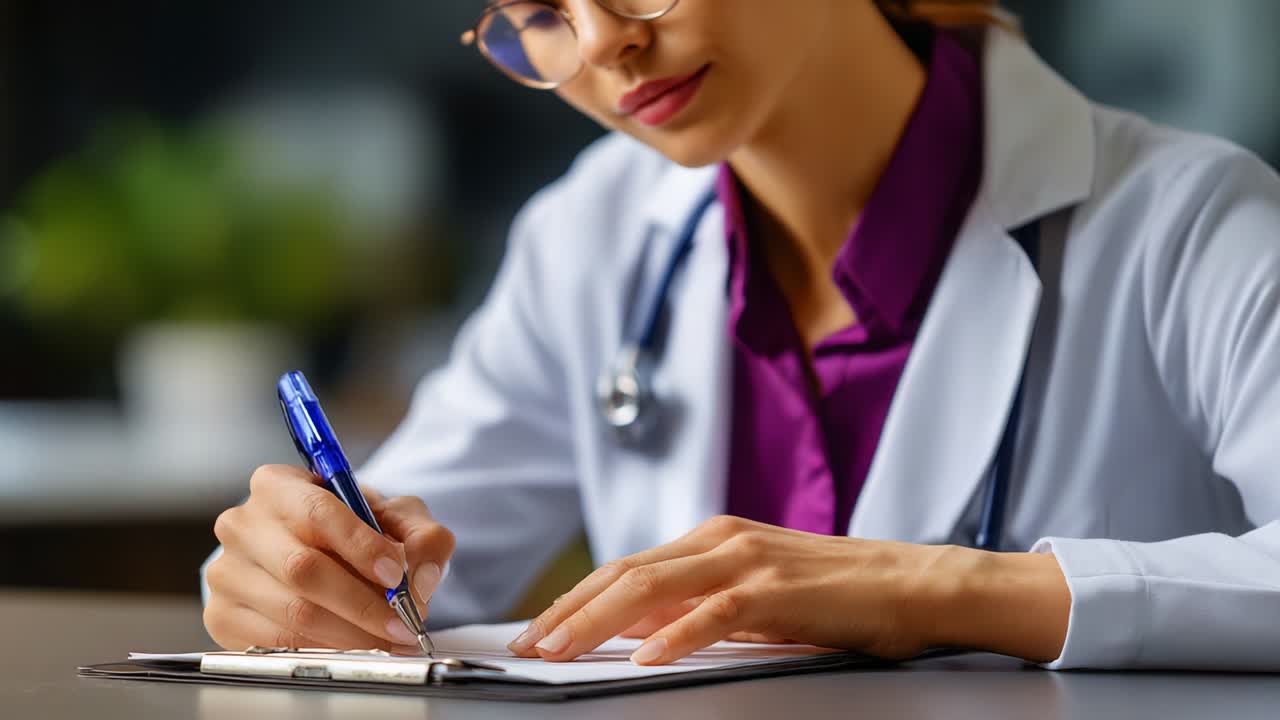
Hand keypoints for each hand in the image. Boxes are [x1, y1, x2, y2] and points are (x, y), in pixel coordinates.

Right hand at [204, 465, 454, 651]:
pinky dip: (323, 650)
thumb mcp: (394, 517)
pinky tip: (352, 646)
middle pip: (303, 569)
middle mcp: (243, 524)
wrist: (314, 552)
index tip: (396, 575)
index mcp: (277, 484)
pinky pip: (275, 642)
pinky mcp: (222, 614)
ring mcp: (227, 571)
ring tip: (386, 638)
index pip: (319, 512)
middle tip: (401, 622)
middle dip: (361, 603)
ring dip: (350, 633)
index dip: (361, 547)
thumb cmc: (351, 529)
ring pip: (293, 611)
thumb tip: (423, 576)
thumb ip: (422, 536)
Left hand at [506, 516, 947, 664]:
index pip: (625, 568)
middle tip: (528, 646)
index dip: (574, 599)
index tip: (536, 630)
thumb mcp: (754, 592)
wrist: (914, 581)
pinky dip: (675, 636)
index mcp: (713, 538)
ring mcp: (750, 561)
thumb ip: (698, 602)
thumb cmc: (837, 592)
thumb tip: (636, 629)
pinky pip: (716, 613)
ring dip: (598, 620)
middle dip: (568, 610)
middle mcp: (722, 540)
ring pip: (654, 587)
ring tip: (561, 650)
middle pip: (625, 573)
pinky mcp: (780, 591)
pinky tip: (645, 658)